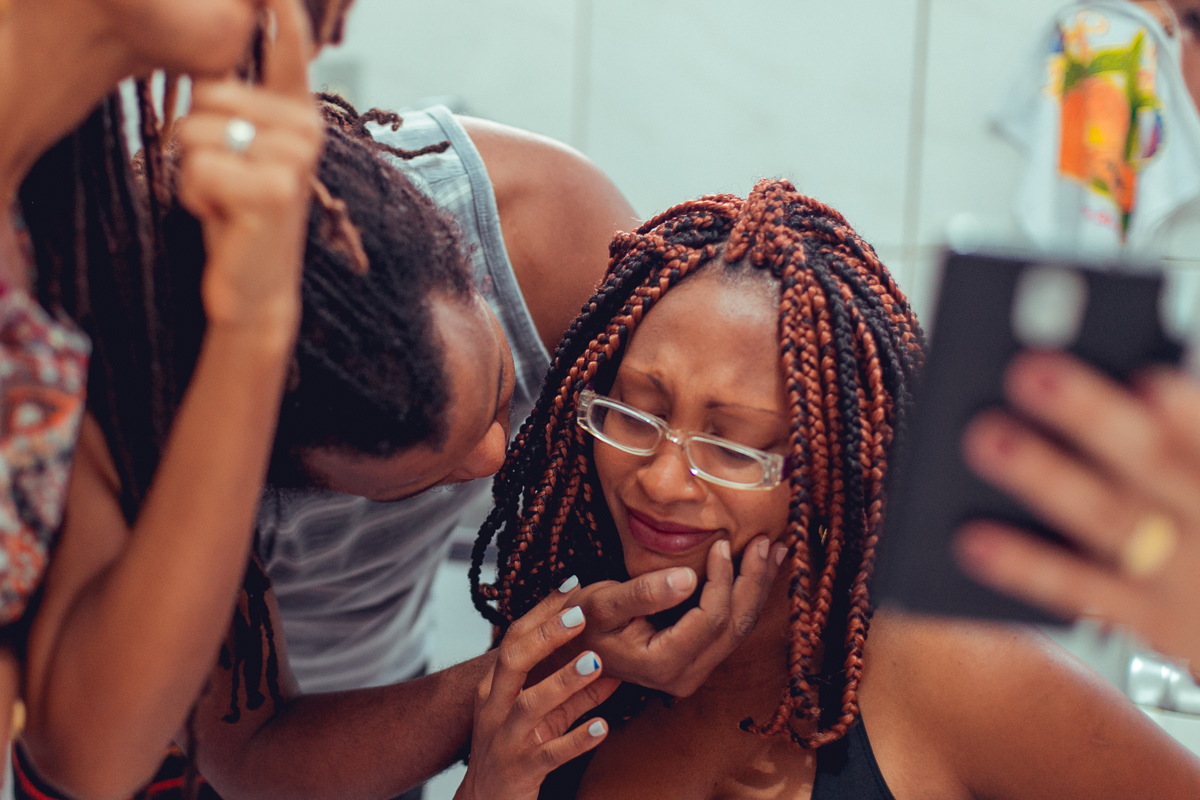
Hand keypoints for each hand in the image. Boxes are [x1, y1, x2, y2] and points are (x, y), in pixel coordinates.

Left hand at [176, 0, 321, 338]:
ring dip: (192, 172)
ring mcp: (295, 158)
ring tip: (224, 199)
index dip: (279, 8)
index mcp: (297, 111)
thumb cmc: (238, 212)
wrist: (255, 288)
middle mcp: (306, 128)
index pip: (289, 43)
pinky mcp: (275, 190)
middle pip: (207, 90)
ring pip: (195, 130)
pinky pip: (198, 168)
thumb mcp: (238, 148)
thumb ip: (234, 100)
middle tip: (224, 178)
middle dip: (193, 136)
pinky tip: (223, 217)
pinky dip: (194, 198)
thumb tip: (209, 58)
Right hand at [456, 586, 618, 799]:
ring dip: (564, 681)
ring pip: (530, 705)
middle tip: (580, 617)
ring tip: (596, 663)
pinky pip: (550, 753)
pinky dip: (577, 738)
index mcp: (495, 687)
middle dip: (546, 637)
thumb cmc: (516, 748)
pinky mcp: (521, 770)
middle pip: (514, 661)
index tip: (571, 584)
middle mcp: (495, 708)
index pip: (515, 638)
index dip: (542, 610)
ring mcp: (506, 739)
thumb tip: (615, 665)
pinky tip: (603, 726)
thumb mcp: (544, 716)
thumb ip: (575, 692)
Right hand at [570, 536, 785, 695]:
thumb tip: (688, 577)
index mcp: (662, 664)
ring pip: (738, 630)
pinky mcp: (696, 661)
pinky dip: (745, 597)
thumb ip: (643, 592)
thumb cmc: (580, 624)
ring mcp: (692, 673)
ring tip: (773, 552)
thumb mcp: (601, 604)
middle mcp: (683, 677)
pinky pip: (729, 629)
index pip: (709, 619)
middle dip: (753, 582)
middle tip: (767, 543)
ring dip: (756, 588)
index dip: (721, 579)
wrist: (570, 650)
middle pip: (733, 627)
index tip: (722, 542)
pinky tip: (758, 572)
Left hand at [957, 351, 1199, 670]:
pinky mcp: (1151, 617)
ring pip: (1108, 518)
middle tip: (1028, 373)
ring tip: (986, 438)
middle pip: (1153, 462)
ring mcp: (1183, 575)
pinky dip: (1026, 565)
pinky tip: (974, 540)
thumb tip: (1116, 385)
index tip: (1146, 380)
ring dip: (1044, 476)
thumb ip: (1177, 437)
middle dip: (1092, 417)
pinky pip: (1079, 589)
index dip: (1184, 413)